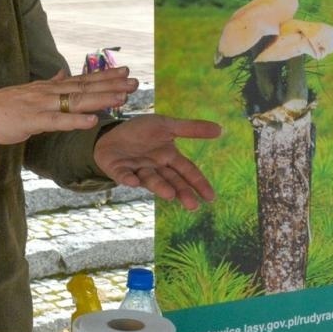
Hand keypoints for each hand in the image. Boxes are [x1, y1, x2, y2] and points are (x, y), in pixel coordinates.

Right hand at [0, 68, 137, 145]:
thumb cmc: (5, 106)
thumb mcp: (31, 91)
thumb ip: (50, 83)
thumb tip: (64, 73)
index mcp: (51, 87)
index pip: (83, 79)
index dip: (106, 76)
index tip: (126, 71)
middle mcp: (50, 92)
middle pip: (86, 88)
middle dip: (112, 85)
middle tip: (135, 82)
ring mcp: (42, 105)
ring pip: (77, 101)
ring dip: (101, 99)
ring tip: (123, 98)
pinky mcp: (33, 121)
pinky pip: (58, 121)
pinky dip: (76, 121)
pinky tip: (93, 121)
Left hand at [94, 115, 220, 209]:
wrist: (111, 132)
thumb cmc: (141, 131)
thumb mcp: (167, 125)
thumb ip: (191, 128)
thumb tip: (221, 129)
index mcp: (169, 157)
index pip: (187, 171)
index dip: (199, 183)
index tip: (211, 198)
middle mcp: (155, 167)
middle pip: (171, 181)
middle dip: (182, 193)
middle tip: (193, 206)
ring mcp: (137, 170)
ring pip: (150, 180)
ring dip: (159, 187)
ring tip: (170, 194)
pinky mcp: (118, 169)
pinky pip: (123, 175)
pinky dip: (127, 178)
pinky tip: (133, 181)